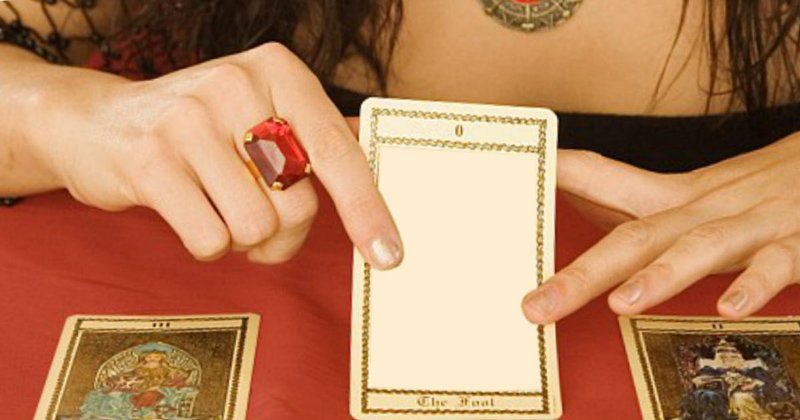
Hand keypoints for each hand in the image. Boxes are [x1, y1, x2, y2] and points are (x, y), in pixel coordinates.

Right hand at [33, 43, 402, 267]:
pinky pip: (210, 239)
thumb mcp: (259, 110)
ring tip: (219, 210)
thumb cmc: (199, 128)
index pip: (337, 151)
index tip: (388, 255)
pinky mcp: (149, 161)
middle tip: (260, 224)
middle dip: (284, 235)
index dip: (367, 209)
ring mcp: (189, 120)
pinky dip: (207, 244)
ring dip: (243, 241)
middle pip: (299, 204)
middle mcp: (237, 85)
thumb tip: (376, 179)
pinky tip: (189, 212)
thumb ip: (313, 138)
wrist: (96, 121)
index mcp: (278, 72)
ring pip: (256, 228)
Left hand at [522, 134, 799, 322]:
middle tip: (536, 306)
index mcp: (675, 198)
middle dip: (583, 274)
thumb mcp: (691, 194)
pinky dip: (754, 286)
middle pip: (635, 236)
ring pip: (698, 248)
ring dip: (660, 275)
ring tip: (621, 303)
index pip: (606, 179)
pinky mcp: (795, 244)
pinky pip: (775, 265)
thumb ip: (635, 203)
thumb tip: (570, 193)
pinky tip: (732, 308)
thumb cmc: (754, 191)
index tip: (515, 178)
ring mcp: (749, 226)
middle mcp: (703, 209)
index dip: (562, 175)